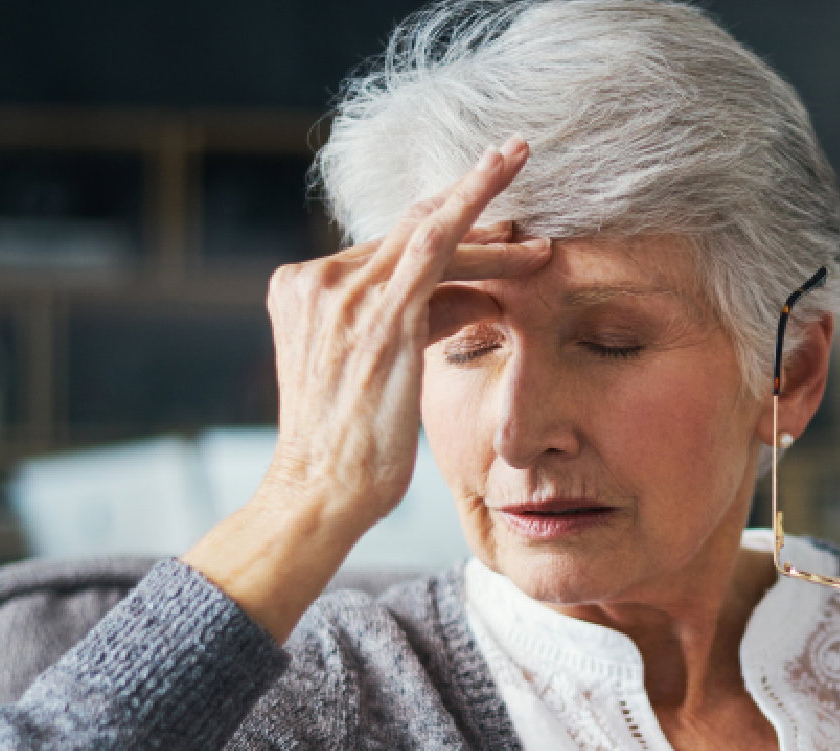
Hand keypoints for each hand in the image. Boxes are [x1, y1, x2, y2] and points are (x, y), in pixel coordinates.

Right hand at [257, 136, 550, 533]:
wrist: (321, 491)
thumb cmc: (355, 450)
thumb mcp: (384, 372)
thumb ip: (419, 322)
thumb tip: (480, 295)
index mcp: (304, 290)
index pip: (386, 251)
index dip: (444, 232)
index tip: (490, 224)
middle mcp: (317, 280)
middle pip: (408, 232)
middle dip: (470, 207)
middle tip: (519, 176)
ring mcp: (343, 292)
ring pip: (432, 234)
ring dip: (490, 218)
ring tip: (534, 196)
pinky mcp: (381, 312)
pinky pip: (437, 240)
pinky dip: (473, 201)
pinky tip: (502, 171)